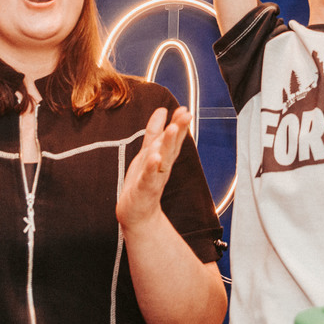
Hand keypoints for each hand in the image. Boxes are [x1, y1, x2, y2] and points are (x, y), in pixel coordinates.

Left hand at [116, 107, 191, 228]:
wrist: (137, 214)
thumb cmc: (143, 181)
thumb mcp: (148, 152)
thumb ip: (155, 131)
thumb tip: (162, 110)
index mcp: (164, 157)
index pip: (174, 138)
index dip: (179, 123)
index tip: (184, 109)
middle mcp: (162, 166)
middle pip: (172, 146)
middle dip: (179, 130)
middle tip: (186, 114)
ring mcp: (154, 178)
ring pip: (163, 159)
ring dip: (168, 144)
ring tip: (172, 129)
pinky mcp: (144, 190)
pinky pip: (149, 177)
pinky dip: (152, 167)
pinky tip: (155, 157)